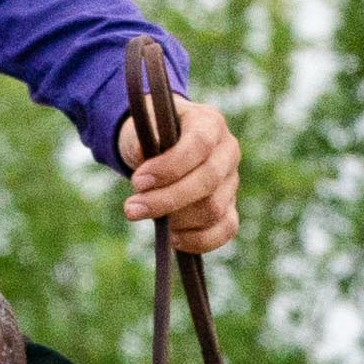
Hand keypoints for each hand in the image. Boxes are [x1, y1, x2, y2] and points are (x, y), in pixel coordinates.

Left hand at [125, 95, 244, 258]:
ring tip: (147, 215)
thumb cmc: (151, 134)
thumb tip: (141, 154)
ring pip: (214, 209)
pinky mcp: (229, 207)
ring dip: (176, 220)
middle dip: (166, 199)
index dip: (170, 167)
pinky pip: (225, 230)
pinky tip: (172, 238)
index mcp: (210, 122)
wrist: (163, 145)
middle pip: (207, 182)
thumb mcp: (141, 127)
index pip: (199, 145)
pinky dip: (199, 240)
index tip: (138, 181)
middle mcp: (228, 151)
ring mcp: (232, 181)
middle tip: (131, 208)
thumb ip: (140, 137)